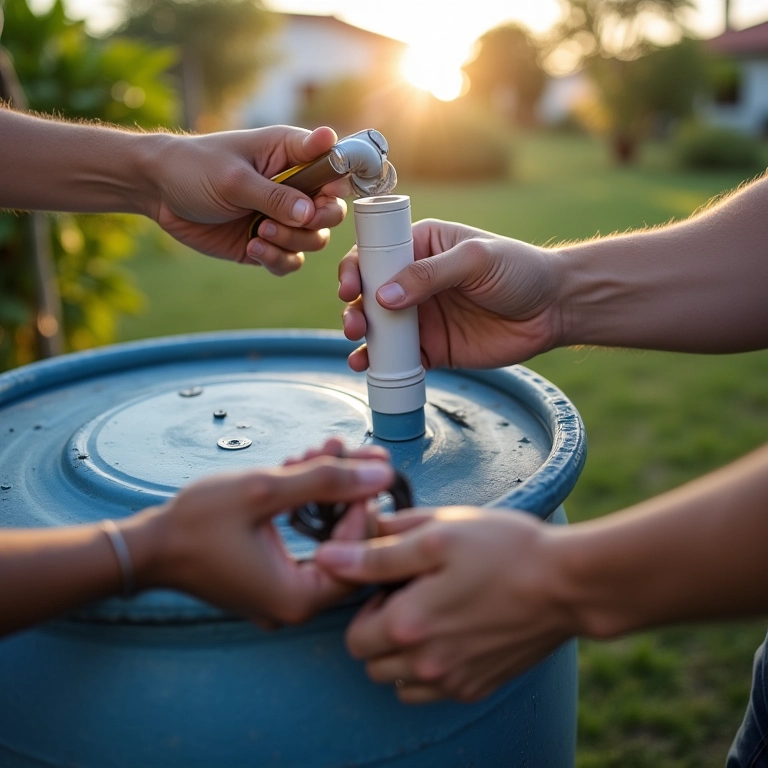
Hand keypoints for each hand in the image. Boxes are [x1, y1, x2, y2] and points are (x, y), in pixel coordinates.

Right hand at [125, 440, 392, 628]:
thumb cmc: (197, 522)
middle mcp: (295, 605)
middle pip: (345, 543)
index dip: (363, 504)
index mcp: (298, 597)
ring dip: (323, 491)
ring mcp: (281, 595)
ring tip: (320, 449)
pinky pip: (302, 542)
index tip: (360, 466)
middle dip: (344, 491)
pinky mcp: (270, 580)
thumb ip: (326, 480)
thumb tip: (381, 472)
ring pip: (324, 537)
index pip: (359, 551)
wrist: (147, 546)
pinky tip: (299, 468)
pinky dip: (304, 506)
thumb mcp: (264, 491)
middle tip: (343, 451)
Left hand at [153, 125, 350, 274]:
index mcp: (290, 155)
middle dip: (314, 223)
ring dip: (291, 242)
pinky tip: (253, 246)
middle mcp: (292, 187)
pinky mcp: (267, 241)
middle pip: (331, 212)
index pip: (333, 169)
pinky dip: (277, 259)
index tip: (317, 200)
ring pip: (313, 240)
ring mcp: (281, 216)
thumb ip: (276, 195)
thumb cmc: (194, 168)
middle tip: (285, 222)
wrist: (158, 192)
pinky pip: (290, 260)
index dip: (334, 187)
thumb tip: (313, 213)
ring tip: (259, 233)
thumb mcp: (235, 179)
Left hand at [315, 507, 573, 702]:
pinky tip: (454, 633)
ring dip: (400, 654)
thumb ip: (377, 552)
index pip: (353, 634)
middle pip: (371, 662)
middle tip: (409, 594)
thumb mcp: (436, 535)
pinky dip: (430, 669)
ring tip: (431, 615)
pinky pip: (432, 691)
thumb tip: (327, 558)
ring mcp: (453, 681)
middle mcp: (425, 664)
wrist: (568, 583)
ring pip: (398, 681)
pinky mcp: (478, 687)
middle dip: (378, 629)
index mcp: (407, 624)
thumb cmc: (503, 549)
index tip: (391, 580)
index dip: (365, 602)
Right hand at [339, 219, 562, 368]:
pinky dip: (383, 365)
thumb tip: (384, 296)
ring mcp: (423, 316)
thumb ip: (430, 274)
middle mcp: (415, 281)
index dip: (356, 269)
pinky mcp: (434, 347)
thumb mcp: (476, 259)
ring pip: (380, 329)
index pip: (376, 254)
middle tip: (356, 324)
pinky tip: (371, 369)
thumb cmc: (519, 270)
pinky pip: (401, 358)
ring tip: (359, 351)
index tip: (350, 287)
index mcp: (422, 246)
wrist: (553, 309)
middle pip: (370, 294)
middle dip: (354, 309)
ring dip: (363, 339)